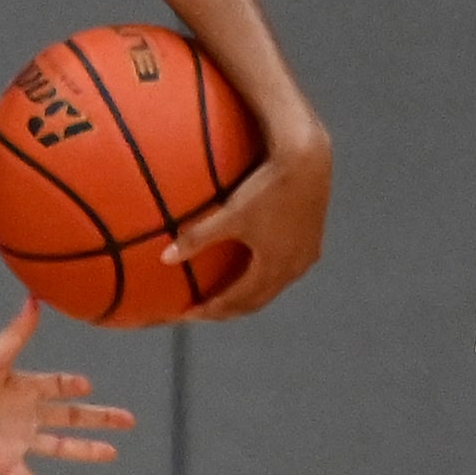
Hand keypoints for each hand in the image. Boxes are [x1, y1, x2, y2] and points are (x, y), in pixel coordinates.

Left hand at [0, 302, 133, 474]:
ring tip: (112, 453)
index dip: (71, 385)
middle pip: (70, 417)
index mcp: (23, 387)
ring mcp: (15, 440)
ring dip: (85, 451)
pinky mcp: (3, 463)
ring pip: (59, 447)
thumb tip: (36, 298)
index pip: (56, 385)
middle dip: (98, 418)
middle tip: (127, 420)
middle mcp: (24, 414)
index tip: (88, 385)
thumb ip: (18, 331)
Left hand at [169, 126, 331, 319]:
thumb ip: (198, 238)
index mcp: (274, 267)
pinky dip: (262, 279)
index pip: (238, 302)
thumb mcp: (230, 214)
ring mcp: (306, 255)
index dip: (212, 311)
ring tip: (221, 296)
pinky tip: (249, 268)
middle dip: (227, 310)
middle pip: (256, 301)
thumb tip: (164, 258)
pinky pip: (283, 271)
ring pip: (271, 288)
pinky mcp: (311, 240)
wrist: (308, 161)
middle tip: (201, 311)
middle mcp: (294, 268)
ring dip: (247, 296)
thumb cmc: (267, 187)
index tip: (187, 314)